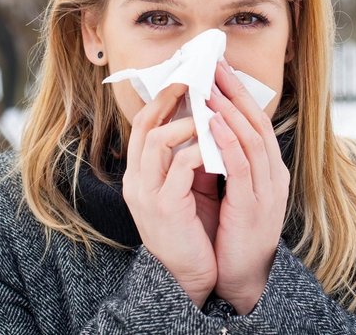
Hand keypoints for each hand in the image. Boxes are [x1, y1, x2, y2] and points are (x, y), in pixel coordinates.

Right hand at [122, 83, 216, 308]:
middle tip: (195, 80)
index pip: (143, 125)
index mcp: (141, 175)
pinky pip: (181, 168)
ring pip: (157, 141)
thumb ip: (189, 159)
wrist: (189, 277)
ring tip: (209, 113)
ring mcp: (148, 194)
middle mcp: (137, 181)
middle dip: (170, 99)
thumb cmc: (192, 230)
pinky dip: (200, 151)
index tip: (186, 78)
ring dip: (186, 123)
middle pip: (144, 125)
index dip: (163, 99)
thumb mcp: (186, 189)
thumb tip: (206, 122)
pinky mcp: (166, 208)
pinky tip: (218, 147)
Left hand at [206, 60, 290, 314]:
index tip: (220, 69)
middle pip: (257, 122)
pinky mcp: (253, 207)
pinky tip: (213, 124)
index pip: (256, 122)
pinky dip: (228, 142)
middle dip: (235, 92)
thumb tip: (205, 128)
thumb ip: (226, 162)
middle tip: (215, 65)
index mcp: (269, 169)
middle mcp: (273, 174)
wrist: (245, 278)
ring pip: (252, 140)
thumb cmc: (235, 232)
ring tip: (210, 87)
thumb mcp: (233, 191)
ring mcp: (267, 190)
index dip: (239, 94)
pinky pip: (242, 168)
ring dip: (229, 111)